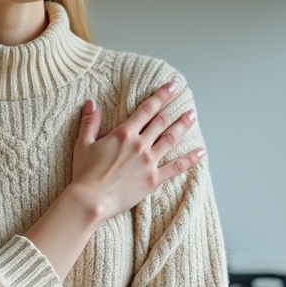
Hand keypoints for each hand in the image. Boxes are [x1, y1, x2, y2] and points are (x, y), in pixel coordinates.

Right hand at [70, 81, 204, 222]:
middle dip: (175, 110)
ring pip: (171, 139)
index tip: (172, 87)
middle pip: (162, 122)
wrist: (91, 200)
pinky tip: (201, 152)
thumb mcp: (84, 143)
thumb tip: (92, 102)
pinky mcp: (153, 179)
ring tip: (192, 117)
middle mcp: (139, 145)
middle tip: (186, 101)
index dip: (161, 96)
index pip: (146, 110)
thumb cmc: (85, 173)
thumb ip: (90, 122)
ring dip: (183, 127)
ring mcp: (148, 162)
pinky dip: (190, 159)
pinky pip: (176, 167)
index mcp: (124, 134)